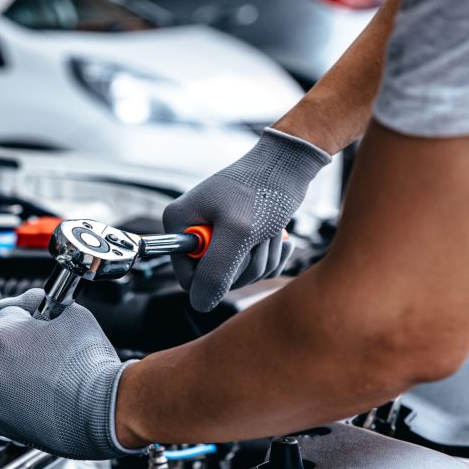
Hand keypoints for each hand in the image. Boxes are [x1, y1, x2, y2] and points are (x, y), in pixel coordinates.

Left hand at [0, 289, 142, 459]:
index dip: (26, 319)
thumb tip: (29, 299)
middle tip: (41, 357)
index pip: (6, 313)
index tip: (38, 327)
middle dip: (13, 347)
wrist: (102, 408)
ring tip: (24, 379)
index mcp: (5, 330)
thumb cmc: (92, 365)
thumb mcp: (73, 315)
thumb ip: (41, 300)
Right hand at [163, 128, 330, 311]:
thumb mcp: (238, 233)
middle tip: (257, 237)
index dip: (215, 276)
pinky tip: (276, 236)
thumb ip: (215, 272)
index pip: (187, 277)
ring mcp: (215, 235)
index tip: (236, 252)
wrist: (289, 163)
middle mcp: (192, 229)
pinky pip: (253, 266)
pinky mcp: (238, 238)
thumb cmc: (263, 188)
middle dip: (245, 264)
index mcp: (179, 223)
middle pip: (214, 278)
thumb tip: (199, 304)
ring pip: (238, 274)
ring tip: (268, 231)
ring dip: (262, 259)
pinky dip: (270, 256)